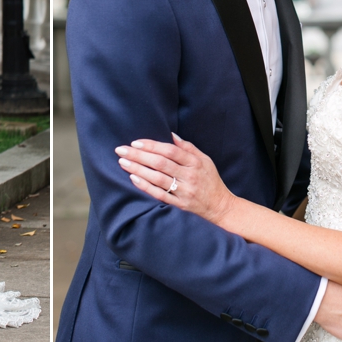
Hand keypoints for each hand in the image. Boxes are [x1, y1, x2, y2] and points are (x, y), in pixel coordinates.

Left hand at [115, 134, 235, 224]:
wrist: (220, 207)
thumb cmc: (210, 180)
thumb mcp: (205, 160)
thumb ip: (188, 147)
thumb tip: (170, 134)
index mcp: (195, 162)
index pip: (170, 151)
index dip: (152, 145)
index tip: (135, 142)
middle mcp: (189, 176)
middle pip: (161, 163)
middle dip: (139, 155)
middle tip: (121, 150)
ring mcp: (184, 191)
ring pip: (158, 179)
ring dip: (138, 169)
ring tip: (123, 162)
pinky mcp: (180, 205)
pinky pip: (160, 195)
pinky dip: (146, 187)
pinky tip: (133, 179)